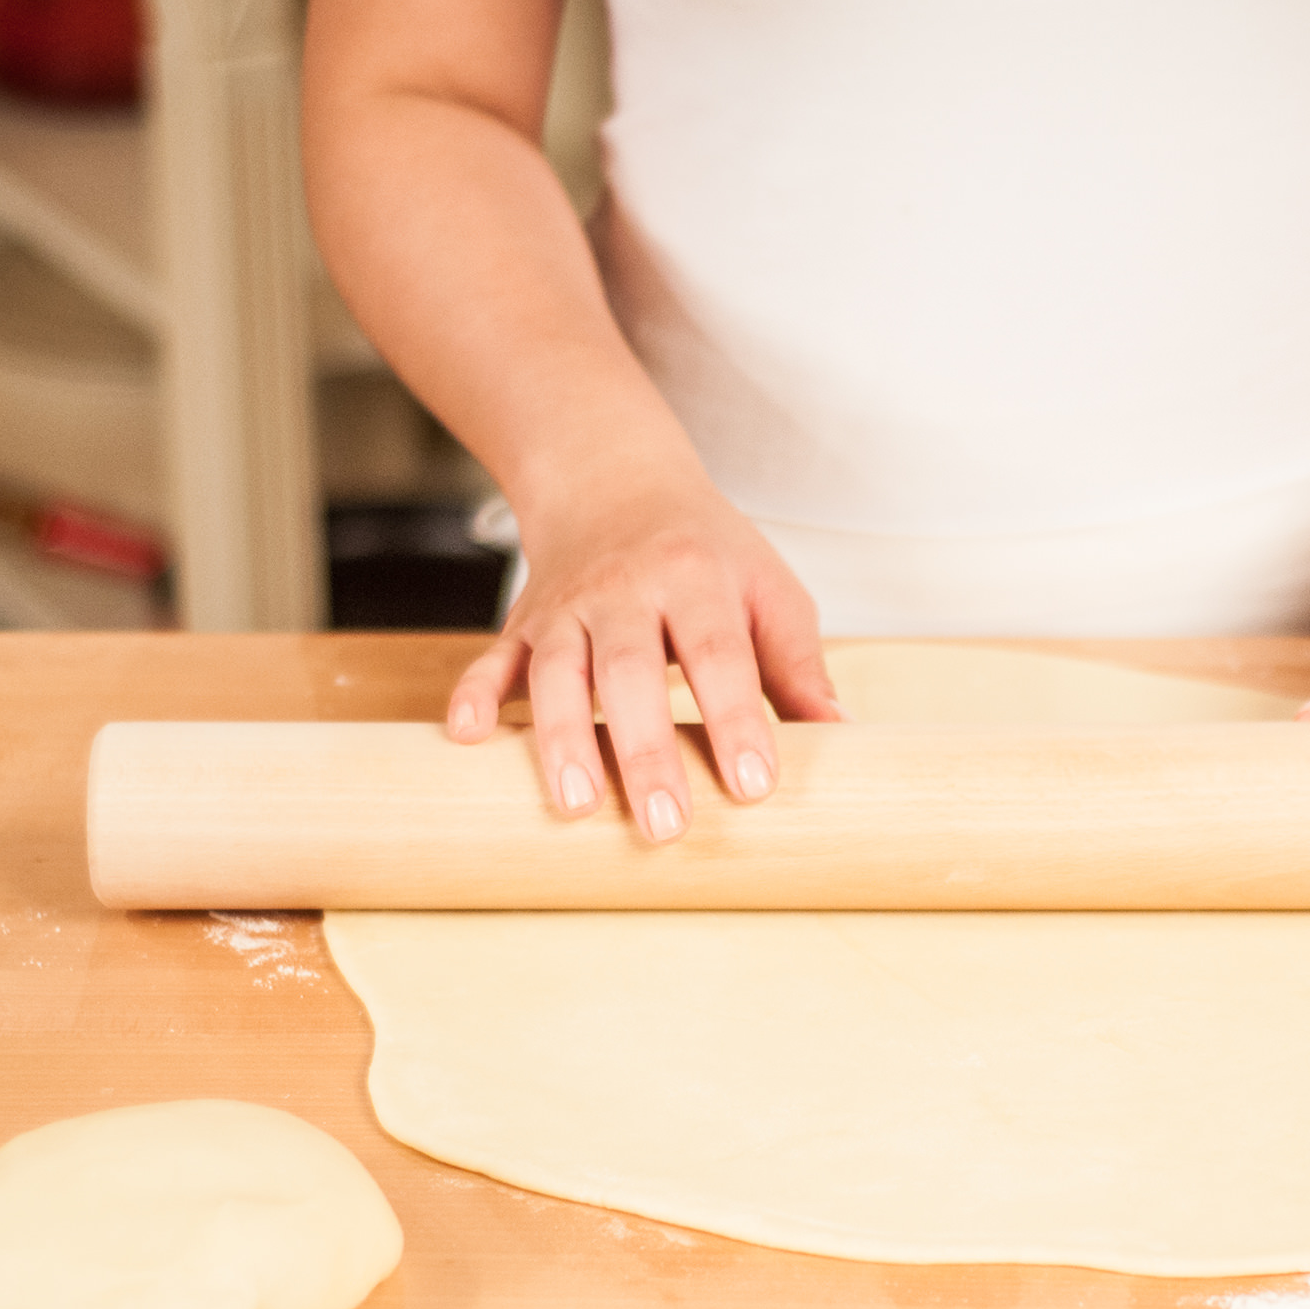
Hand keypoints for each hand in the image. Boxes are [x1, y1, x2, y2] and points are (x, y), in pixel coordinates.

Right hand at [445, 474, 840, 842]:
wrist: (614, 483)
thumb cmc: (708, 554)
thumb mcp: (766, 589)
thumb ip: (798, 665)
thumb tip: (843, 738)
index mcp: (697, 578)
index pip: (719, 654)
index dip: (735, 720)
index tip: (753, 786)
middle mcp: (625, 591)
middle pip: (631, 673)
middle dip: (644, 751)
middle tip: (666, 825)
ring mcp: (567, 607)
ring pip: (558, 673)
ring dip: (561, 738)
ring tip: (575, 806)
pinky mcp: (523, 623)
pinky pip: (492, 659)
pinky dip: (475, 695)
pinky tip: (467, 739)